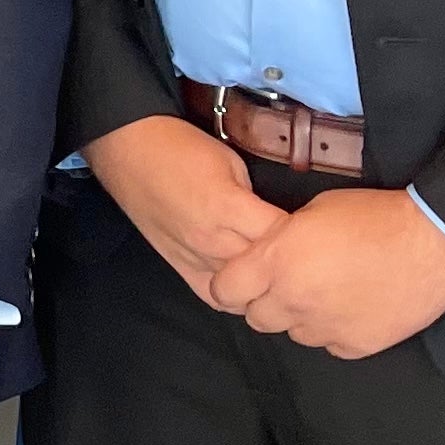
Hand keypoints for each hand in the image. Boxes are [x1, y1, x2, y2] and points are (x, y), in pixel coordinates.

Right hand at [84, 112, 289, 307]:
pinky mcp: (178, 267)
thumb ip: (255, 199)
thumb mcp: (231, 162)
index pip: (284, 237)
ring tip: (282, 275)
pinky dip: (235, 297)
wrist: (128, 149)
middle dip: (288, 264)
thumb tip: (278, 223)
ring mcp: (194, 259)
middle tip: (305, 256)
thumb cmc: (181, 147)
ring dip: (264, 284)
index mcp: (228, 208)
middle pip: (267, 270)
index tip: (316, 232)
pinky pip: (214, 297)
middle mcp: (212, 241)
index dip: (305, 235)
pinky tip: (249, 289)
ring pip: (243, 291)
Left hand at [207, 187, 444, 357]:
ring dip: (298, 317)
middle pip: (255, 317)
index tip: (240, 278)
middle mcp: (294, 300)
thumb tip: (267, 254)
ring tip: (325, 292)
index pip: (224, 290)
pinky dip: (333, 330)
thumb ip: (280, 241)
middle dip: (262, 301)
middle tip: (286, 283)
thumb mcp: (312, 211)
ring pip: (292, 333)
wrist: (433, 242)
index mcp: (276, 262)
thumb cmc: (374, 216)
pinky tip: (351, 307)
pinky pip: (329, 344)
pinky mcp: (356, 345)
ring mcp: (326, 327)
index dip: (230, 284)